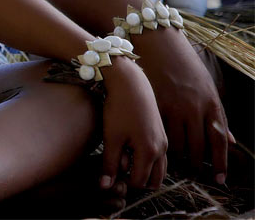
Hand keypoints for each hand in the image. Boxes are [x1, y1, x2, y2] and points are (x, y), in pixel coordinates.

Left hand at [99, 59, 166, 190]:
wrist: (131, 83)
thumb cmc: (118, 109)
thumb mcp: (111, 137)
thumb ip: (110, 164)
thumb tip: (105, 187)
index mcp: (149, 152)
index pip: (138, 182)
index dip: (121, 179)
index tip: (109, 165)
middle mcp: (162, 150)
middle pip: (152, 180)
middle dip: (135, 178)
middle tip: (117, 162)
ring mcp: (164, 142)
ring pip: (159, 170)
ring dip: (143, 170)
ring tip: (123, 154)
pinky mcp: (162, 134)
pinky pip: (160, 158)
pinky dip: (148, 160)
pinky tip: (130, 145)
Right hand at [137, 30, 228, 183]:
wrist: (156, 40)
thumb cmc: (182, 63)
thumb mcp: (206, 87)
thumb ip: (216, 115)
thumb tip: (231, 141)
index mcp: (211, 102)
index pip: (220, 140)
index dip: (221, 163)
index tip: (221, 179)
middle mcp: (194, 107)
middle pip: (199, 147)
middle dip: (197, 163)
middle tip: (194, 169)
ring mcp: (173, 106)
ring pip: (178, 143)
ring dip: (179, 154)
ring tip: (176, 157)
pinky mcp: (154, 104)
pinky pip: (160, 132)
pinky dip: (162, 141)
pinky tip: (161, 142)